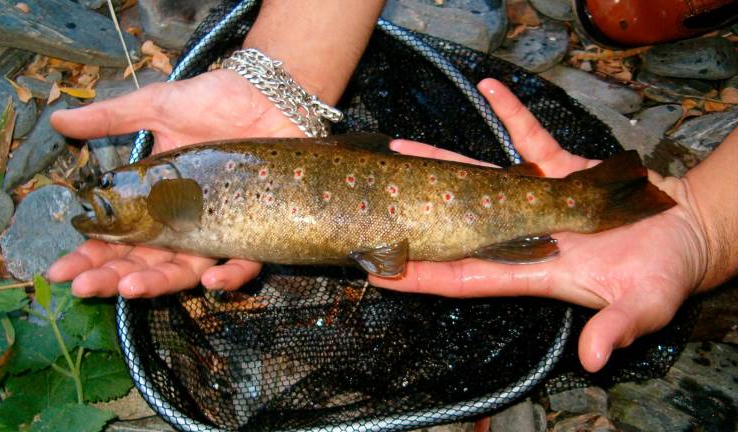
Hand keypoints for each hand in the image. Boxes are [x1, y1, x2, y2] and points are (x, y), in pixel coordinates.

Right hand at [47, 69, 304, 297]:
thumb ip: (110, 119)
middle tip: (82, 286)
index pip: (118, 237)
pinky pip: (246, 261)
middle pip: (146, 261)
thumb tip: (57, 121)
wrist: (268, 93)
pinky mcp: (259, 229)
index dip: (89, 256)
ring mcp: (220, 228)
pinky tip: (211, 281)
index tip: (60, 270)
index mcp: (157, 200)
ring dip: (158, 283)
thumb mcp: (157, 107)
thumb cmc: (214, 101)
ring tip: (129, 287)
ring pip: (188, 269)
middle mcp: (186, 222)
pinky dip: (231, 274)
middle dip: (111, 276)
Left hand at [371, 78, 709, 371]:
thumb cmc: (665, 275)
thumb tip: (594, 360)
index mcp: (535, 271)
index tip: (383, 271)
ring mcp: (538, 199)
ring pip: (480, 179)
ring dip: (443, 164)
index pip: (466, 276)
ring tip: (401, 148)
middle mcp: (524, 234)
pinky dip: (511, 113)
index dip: (424, 276)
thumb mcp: (646, 307)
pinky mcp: (561, 169)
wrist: (686, 233)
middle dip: (416, 216)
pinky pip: (529, 137)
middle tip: (374, 203)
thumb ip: (616, 329)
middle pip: (457, 224)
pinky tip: (489, 89)